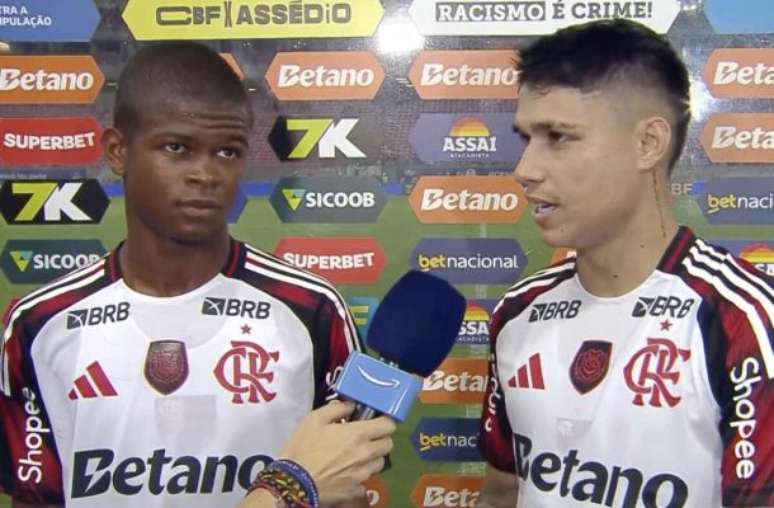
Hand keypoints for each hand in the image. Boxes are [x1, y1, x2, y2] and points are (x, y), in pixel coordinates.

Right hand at [279, 400, 394, 506]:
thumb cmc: (303, 447)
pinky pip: (366, 481)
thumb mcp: (314, 419)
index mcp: (358, 434)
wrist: (293, 482)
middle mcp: (366, 454)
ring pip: (379, 463)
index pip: (388, 426)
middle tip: (367, 437)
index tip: (377, 421)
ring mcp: (363, 474)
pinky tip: (348, 473)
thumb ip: (337, 409)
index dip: (384, 421)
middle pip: (388, 444)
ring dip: (373, 457)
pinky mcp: (356, 490)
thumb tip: (351, 406)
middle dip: (380, 438)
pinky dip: (361, 476)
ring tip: (357, 456)